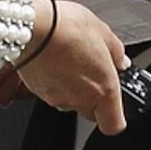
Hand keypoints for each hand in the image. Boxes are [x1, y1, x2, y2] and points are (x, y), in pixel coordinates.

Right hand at [15, 0, 131, 135]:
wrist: (30, 25)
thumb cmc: (66, 26)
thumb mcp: (102, 31)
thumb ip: (116, 51)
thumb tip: (120, 61)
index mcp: (104, 89)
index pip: (114, 125)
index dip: (115, 117)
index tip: (114, 103)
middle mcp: (81, 99)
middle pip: (91, 112)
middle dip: (92, 97)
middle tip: (90, 71)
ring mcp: (57, 97)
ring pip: (69, 100)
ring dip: (71, 86)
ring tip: (67, 58)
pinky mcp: (37, 90)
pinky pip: (50, 91)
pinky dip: (53, 80)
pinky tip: (52, 58)